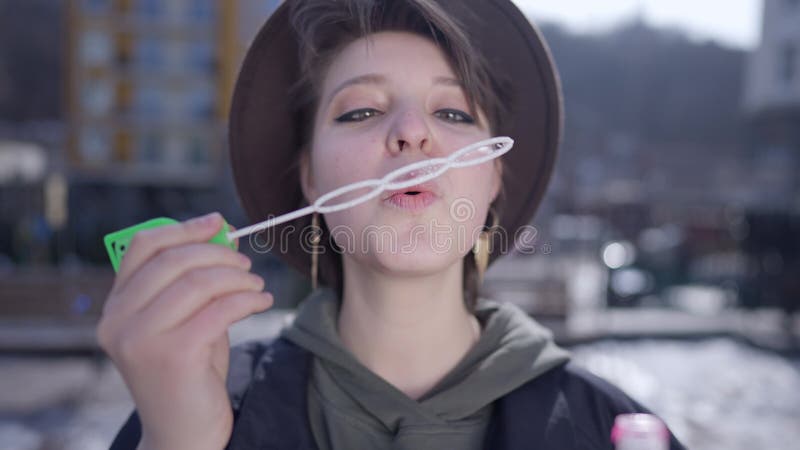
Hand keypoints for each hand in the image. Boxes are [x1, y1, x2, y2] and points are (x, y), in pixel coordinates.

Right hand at [97, 212, 272, 449]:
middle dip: (219, 254)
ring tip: (257, 285)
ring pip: (198, 282)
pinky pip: (219, 309)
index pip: (142, 247)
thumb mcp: (185, 319)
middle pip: (173, 260)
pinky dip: (248, 299)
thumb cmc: (189, 372)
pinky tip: (263, 301)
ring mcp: (140, 339)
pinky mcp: (171, 356)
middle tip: (247, 264)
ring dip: (238, 277)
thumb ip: (194, 280)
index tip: (219, 224)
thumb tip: (222, 232)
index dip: (184, 229)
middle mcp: (118, 321)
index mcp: (115, 308)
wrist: (184, 433)